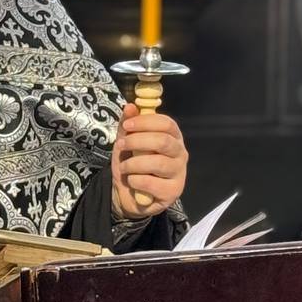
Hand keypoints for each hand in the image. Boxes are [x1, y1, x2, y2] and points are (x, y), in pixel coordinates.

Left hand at [111, 103, 187, 218]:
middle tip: (121, 145)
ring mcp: (179, 173)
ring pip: (158, 163)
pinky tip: (132, 181)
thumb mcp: (126, 143)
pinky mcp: (173, 192)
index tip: (127, 126)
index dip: (146, 122)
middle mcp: (180, 154)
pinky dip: (136, 180)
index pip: (167, 123)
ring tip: (124, 167)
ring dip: (134, 163)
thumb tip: (130, 106)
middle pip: (163, 141)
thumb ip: (128, 125)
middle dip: (137, 141)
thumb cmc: (132, 165)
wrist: (129, 195)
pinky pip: (152, 183)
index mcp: (173, 137)